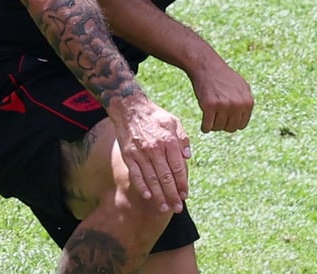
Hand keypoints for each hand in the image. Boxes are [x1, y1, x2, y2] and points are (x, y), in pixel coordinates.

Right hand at [110, 97, 191, 213]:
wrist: (130, 108)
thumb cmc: (155, 116)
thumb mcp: (174, 121)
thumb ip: (183, 139)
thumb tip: (188, 157)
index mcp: (169, 140)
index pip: (178, 167)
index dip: (182, 183)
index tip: (186, 194)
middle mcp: (155, 148)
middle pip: (166, 177)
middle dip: (172, 195)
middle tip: (178, 208)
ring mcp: (141, 153)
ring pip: (151, 179)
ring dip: (158, 195)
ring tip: (164, 208)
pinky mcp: (129, 155)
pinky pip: (135, 174)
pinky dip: (141, 186)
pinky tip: (147, 197)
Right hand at [189, 56, 253, 132]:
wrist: (207, 66)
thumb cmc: (223, 77)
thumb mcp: (242, 87)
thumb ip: (246, 103)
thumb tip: (244, 120)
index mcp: (248, 101)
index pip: (242, 125)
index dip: (232, 122)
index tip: (226, 117)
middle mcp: (238, 104)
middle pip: (231, 128)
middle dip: (223, 124)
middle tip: (217, 115)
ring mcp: (224, 105)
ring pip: (218, 128)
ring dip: (213, 125)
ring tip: (210, 115)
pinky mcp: (209, 106)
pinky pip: (207, 127)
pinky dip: (204, 127)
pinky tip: (204, 123)